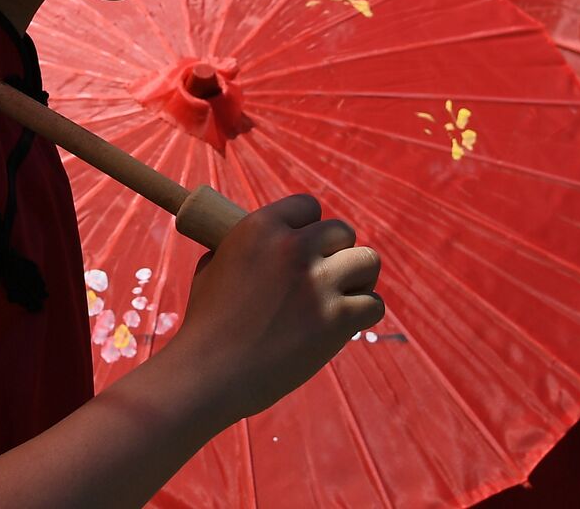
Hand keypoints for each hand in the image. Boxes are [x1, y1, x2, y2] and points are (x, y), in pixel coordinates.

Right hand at [166, 193, 383, 423]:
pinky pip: (373, 304)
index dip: (311, 227)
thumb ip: (238, 250)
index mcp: (260, 228)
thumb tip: (255, 245)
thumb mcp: (211, 269)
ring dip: (360, 278)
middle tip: (328, 276)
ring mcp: (318, 283)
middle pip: (343, 231)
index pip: (308, 206)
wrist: (210, 373)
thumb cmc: (206, 326)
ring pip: (368, 261)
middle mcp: (292, 248)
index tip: (308, 247)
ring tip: (344, 295)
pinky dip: (363, 313)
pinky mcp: (337, 319)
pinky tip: (346, 323)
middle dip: (338, 252)